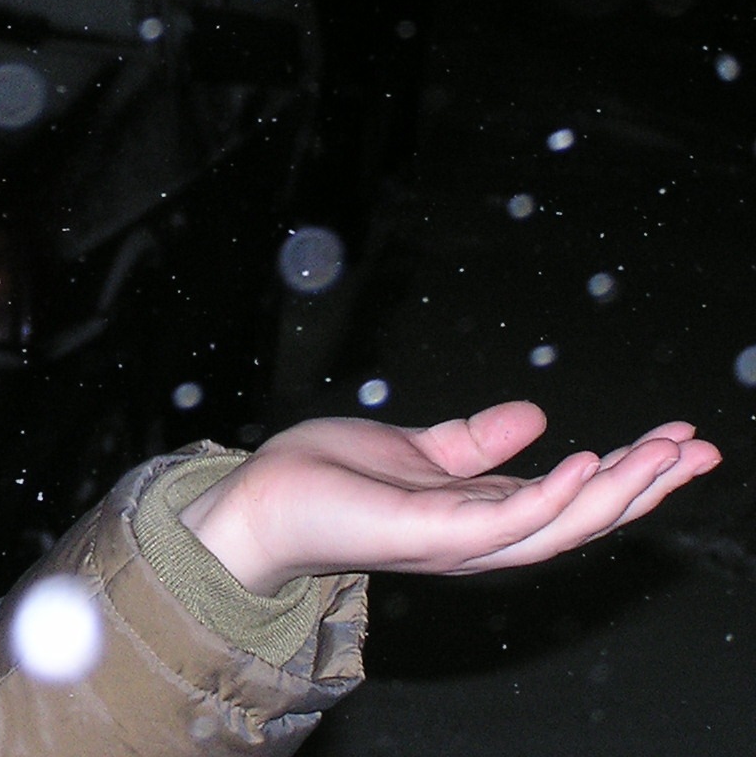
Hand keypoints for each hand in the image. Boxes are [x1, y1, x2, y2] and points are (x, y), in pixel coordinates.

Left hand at [176, 401, 721, 595]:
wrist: (258, 501)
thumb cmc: (325, 479)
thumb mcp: (416, 449)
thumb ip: (473, 441)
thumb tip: (536, 416)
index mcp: (481, 512)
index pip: (573, 497)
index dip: (629, 471)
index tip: (680, 438)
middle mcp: (481, 536)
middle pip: (584, 518)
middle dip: (647, 485)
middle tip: (700, 448)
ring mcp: (458, 542)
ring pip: (559, 524)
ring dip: (617, 490)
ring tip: (662, 453)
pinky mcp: (428, 536)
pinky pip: (504, 520)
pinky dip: (551, 496)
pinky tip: (585, 460)